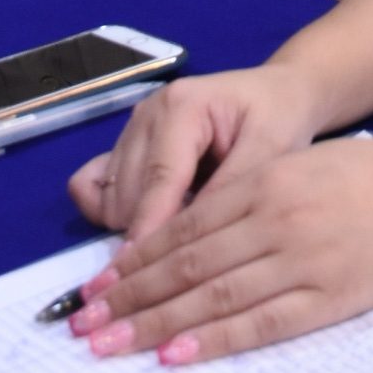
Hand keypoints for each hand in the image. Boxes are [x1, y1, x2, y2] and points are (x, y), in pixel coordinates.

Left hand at [67, 136, 372, 365]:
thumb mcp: (308, 164)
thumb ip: (254, 192)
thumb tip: (193, 233)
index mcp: (270, 178)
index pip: (186, 223)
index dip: (138, 257)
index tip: (97, 283)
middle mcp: (277, 217)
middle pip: (188, 262)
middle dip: (131, 295)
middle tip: (84, 322)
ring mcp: (302, 259)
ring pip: (213, 295)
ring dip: (156, 324)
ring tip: (112, 345)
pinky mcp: (328, 297)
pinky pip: (260, 323)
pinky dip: (214, 340)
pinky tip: (177, 354)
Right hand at [68, 64, 313, 240]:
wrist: (278, 91)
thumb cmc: (279, 118)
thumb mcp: (271, 149)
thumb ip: (230, 188)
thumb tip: (188, 242)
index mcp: (182, 106)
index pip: (159, 179)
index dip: (152, 232)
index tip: (146, 282)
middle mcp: (147, 114)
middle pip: (127, 197)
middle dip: (152, 233)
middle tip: (194, 247)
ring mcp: (130, 128)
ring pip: (111, 201)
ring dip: (137, 226)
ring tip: (185, 224)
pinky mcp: (123, 144)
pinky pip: (92, 188)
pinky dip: (111, 211)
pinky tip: (148, 218)